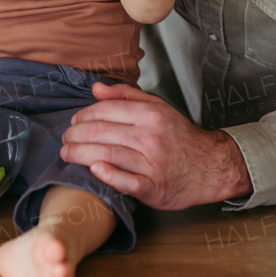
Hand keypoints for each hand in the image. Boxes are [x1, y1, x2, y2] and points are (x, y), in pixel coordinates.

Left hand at [60, 82, 251, 209]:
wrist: (210, 166)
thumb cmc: (179, 137)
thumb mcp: (158, 108)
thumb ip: (126, 96)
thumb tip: (96, 89)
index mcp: (150, 115)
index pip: (104, 110)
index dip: (82, 115)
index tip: (74, 122)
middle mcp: (150, 137)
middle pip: (100, 132)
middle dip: (74, 135)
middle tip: (65, 140)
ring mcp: (152, 163)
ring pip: (107, 154)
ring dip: (79, 154)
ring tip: (67, 155)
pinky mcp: (154, 188)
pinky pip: (127, 182)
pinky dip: (108, 175)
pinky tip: (94, 170)